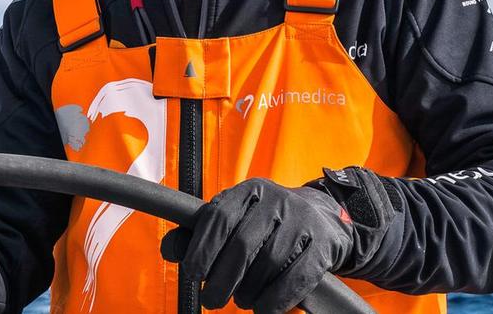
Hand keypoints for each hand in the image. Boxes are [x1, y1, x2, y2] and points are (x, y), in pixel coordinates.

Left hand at [161, 178, 353, 313]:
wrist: (323, 224)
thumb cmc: (266, 228)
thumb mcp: (234, 223)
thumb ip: (199, 236)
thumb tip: (169, 249)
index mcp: (250, 191)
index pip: (220, 216)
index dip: (202, 247)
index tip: (193, 273)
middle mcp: (277, 200)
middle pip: (243, 245)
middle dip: (223, 280)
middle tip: (212, 300)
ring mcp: (304, 220)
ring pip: (269, 263)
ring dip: (249, 291)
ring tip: (243, 299)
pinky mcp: (323, 245)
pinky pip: (296, 278)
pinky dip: (275, 299)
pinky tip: (264, 308)